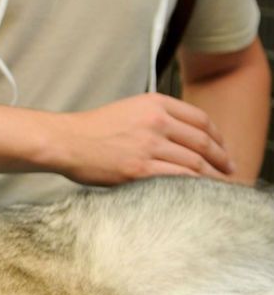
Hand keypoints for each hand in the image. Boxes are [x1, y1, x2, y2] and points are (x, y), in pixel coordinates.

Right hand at [53, 92, 234, 184]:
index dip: (217, 136)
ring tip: (219, 184)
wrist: (65, 141)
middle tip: (229, 169)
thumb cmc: (92, 129)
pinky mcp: (140, 169)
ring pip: (195, 162)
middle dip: (221, 158)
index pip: (200, 119)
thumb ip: (156, 117)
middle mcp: (155, 121)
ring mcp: (149, 145)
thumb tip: (183, 136)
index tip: (222, 148)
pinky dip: (194, 186)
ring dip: (212, 176)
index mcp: (154, 103)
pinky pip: (179, 178)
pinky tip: (199, 191)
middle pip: (202, 141)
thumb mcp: (128, 109)